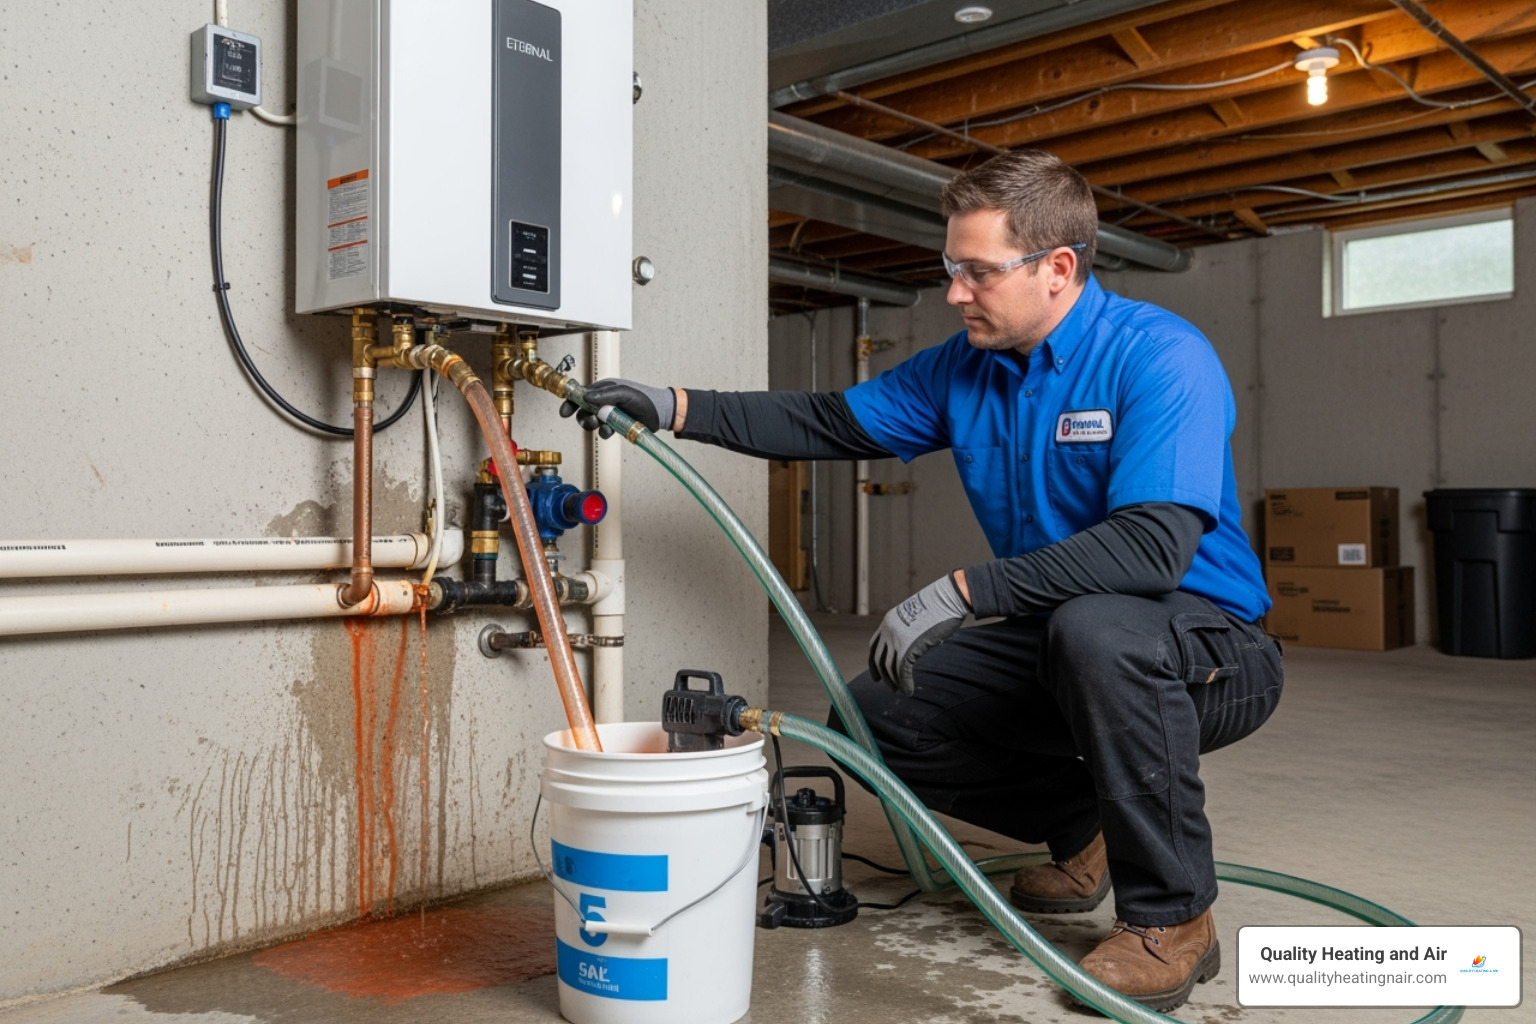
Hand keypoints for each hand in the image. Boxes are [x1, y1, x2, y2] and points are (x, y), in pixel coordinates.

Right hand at [559, 378, 676, 436]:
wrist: (661, 414)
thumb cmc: (645, 398)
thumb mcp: (624, 393)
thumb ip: (605, 395)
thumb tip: (586, 397)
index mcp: (604, 389)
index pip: (581, 394)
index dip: (571, 402)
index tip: (565, 412)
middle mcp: (604, 401)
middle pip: (583, 410)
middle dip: (584, 417)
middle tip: (592, 420)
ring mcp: (609, 414)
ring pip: (592, 422)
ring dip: (594, 425)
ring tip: (602, 425)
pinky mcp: (615, 426)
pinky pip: (603, 431)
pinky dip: (604, 432)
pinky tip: (611, 431)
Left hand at [868, 572, 970, 694]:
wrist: (947, 599)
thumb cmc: (939, 606)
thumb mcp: (917, 617)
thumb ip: (911, 631)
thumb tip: (917, 646)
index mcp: (888, 621)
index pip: (874, 646)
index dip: (874, 662)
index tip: (877, 675)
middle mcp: (888, 630)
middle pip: (879, 659)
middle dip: (882, 675)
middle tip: (890, 687)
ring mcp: (896, 639)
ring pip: (889, 667)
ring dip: (895, 682)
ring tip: (901, 690)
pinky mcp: (907, 647)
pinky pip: (902, 671)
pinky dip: (905, 683)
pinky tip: (909, 690)